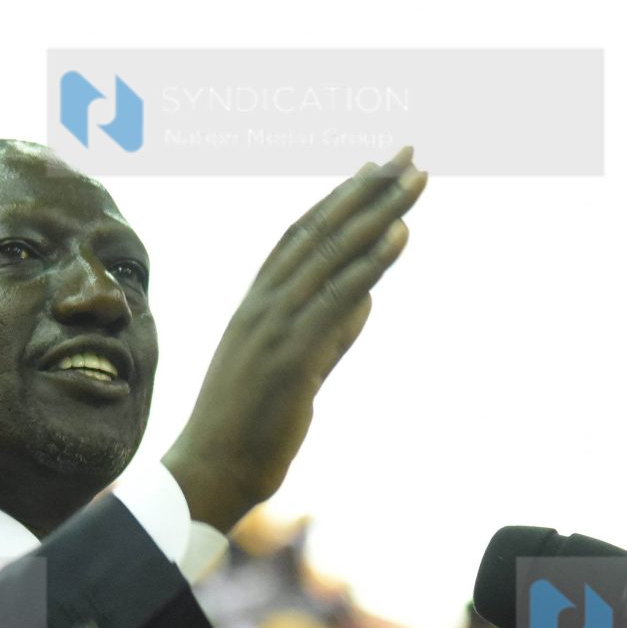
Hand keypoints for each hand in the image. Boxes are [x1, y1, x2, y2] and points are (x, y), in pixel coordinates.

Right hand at [163, 147, 424, 531]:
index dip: (340, 199)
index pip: (301, 236)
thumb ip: (331, 333)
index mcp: (257, 306)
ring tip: (416, 178)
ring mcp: (275, 327)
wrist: (210, 473)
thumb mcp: (297, 372)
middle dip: (367, 189)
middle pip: (321, 231)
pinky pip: (338, 297)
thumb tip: (366, 299)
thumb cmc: (248, 430)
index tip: (375, 168)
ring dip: (378, 211)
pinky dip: (371, 260)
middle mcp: (263, 305)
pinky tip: (400, 232)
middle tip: (408, 153)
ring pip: (332, 254)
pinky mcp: (292, 356)